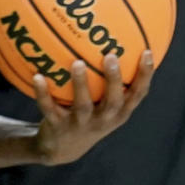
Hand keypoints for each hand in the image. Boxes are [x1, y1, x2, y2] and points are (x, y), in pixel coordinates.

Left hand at [32, 51, 153, 166]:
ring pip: (82, 105)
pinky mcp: (58, 127)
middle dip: (113, 80)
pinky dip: (43, 93)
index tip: (147, 51)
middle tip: (111, 56)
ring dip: (80, 84)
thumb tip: (116, 35)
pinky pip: (49, 108)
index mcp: (118, 113)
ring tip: (77, 63)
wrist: (61, 149)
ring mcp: (80, 125)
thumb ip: (110, 77)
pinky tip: (37, 76)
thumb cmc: (88, 115)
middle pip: (113, 102)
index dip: (144, 75)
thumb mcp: (104, 102)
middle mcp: (103, 120)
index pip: (137, 95)